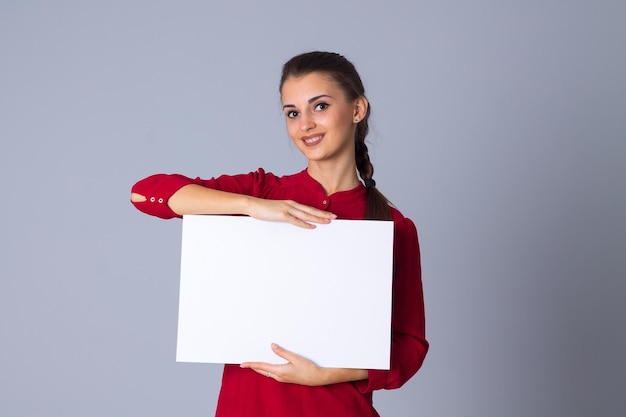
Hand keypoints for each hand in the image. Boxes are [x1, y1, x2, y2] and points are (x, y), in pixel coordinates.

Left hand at [240, 344, 367, 385]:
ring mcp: (282, 378)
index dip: (251, 364)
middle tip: (245, 362)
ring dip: (260, 367)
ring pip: (267, 372)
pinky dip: (267, 368)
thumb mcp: (295, 358)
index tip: (242, 363)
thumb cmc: (308, 368)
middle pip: (262, 371)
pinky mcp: (286, 377)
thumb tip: (272, 346)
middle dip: (253, 366)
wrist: (317, 378)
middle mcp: (279, 376)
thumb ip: (282, 352)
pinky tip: (268, 364)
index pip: (261, 367)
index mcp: (279, 371)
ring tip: (253, 362)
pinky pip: (272, 373)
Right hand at [247, 198, 336, 228]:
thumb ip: (288, 214)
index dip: (320, 212)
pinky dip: (305, 223)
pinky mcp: (282, 214)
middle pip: (311, 210)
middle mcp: (292, 205)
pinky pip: (296, 220)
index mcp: (292, 204)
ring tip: (328, 221)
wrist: (253, 204)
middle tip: (335, 217)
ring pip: (306, 214)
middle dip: (323, 214)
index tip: (329, 215)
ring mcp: (287, 209)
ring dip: (318, 218)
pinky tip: (312, 226)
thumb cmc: (265, 209)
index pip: (309, 208)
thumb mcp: (279, 211)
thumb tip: (295, 220)